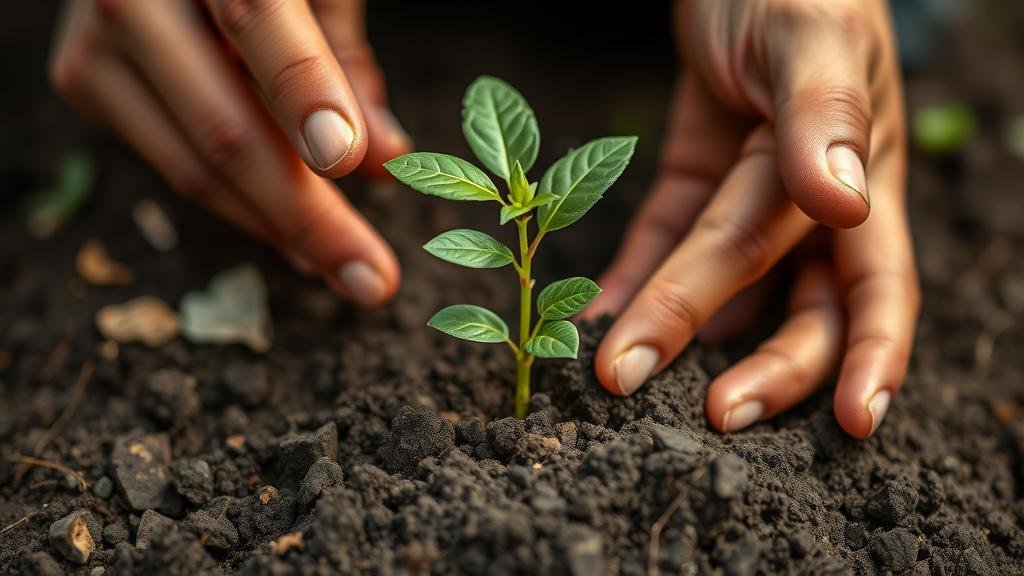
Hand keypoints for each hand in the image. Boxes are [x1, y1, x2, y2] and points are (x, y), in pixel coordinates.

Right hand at [50, 0, 411, 305]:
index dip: (303, 94)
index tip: (345, 161)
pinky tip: (293, 231)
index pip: (258, 20)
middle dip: (307, 216)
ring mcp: (97, 45)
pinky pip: (177, 168)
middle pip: (224, 127)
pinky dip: (244, 208)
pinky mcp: (86, 83)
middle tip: (372, 279)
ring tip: (347, 267)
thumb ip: (344, 62)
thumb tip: (386, 160)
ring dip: (281, 229)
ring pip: (196, 168)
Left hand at [584, 0, 918, 437]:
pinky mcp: (691, 176)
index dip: (869, 355)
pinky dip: (633, 283)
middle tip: (708, 416)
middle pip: (800, 308)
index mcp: (862, 175)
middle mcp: (810, 202)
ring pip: (728, 291)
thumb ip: (824, 116)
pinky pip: (663, 242)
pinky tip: (598, 319)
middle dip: (763, 370)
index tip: (853, 423)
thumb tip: (844, 206)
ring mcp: (746, 194)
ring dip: (684, 338)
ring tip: (630, 378)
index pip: (871, 281)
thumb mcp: (810, 34)